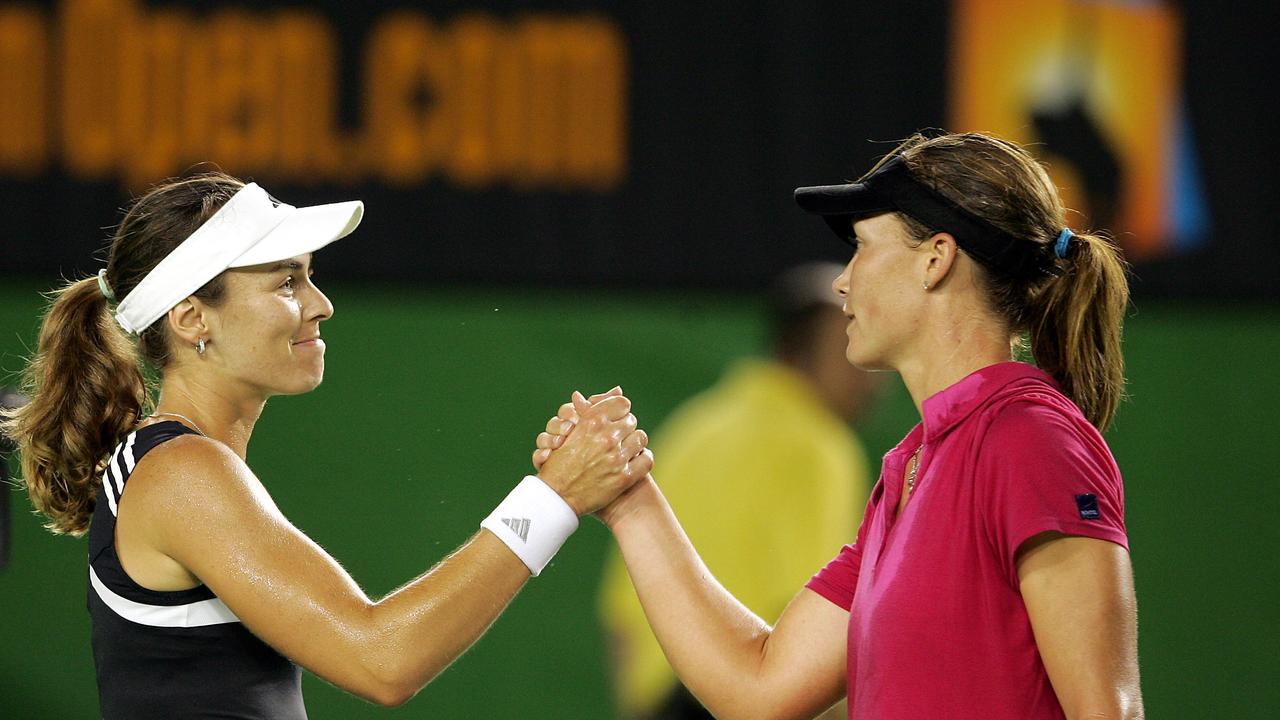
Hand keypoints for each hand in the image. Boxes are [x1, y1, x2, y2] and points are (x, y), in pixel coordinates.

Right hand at [535, 388, 651, 515]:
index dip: (620, 410)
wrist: (557, 496)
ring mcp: (617, 458)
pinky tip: (635, 462)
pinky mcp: (624, 477)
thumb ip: (594, 408)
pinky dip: (643, 459)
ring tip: (627, 448)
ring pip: (641, 438)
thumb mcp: (573, 429)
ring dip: (635, 443)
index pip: (622, 404)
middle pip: (631, 421)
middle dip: (626, 427)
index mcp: (592, 422)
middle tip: (619, 436)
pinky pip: (647, 460)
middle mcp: (606, 437)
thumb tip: (618, 389)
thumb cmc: (561, 460)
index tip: (617, 418)